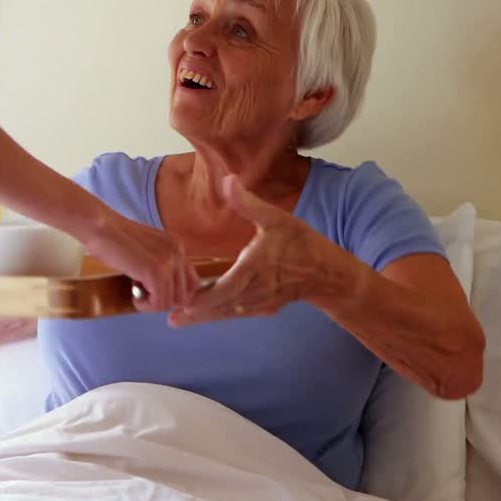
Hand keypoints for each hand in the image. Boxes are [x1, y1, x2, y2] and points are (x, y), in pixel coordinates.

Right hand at [81, 213, 198, 312]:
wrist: (100, 229)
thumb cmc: (114, 240)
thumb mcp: (146, 250)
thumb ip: (160, 263)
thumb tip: (164, 291)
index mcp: (177, 245)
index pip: (191, 282)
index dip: (174, 295)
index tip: (154, 294)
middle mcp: (178, 252)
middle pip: (183, 296)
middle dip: (162, 300)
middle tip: (143, 290)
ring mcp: (169, 262)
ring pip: (170, 302)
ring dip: (151, 304)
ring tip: (135, 291)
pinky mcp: (155, 272)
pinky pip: (158, 304)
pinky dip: (144, 305)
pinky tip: (133, 296)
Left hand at [168, 175, 330, 326]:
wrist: (329, 274)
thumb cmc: (303, 244)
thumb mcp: (277, 218)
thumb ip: (248, 203)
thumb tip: (228, 179)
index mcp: (256, 268)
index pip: (225, 288)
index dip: (203, 298)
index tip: (182, 302)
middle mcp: (257, 290)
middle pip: (221, 306)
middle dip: (195, 313)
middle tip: (171, 319)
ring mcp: (261, 303)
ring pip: (228, 313)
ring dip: (203, 317)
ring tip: (178, 321)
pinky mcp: (265, 309)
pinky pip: (237, 314)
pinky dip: (218, 315)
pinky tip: (201, 316)